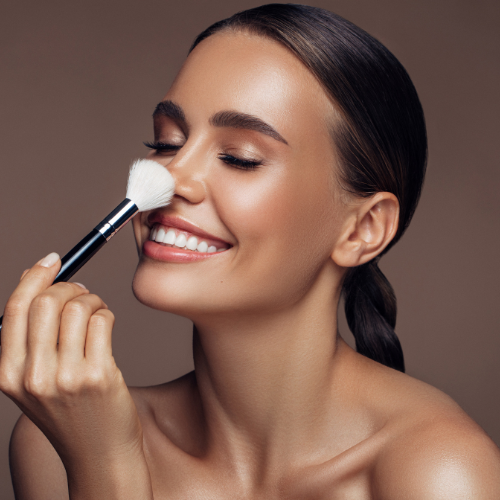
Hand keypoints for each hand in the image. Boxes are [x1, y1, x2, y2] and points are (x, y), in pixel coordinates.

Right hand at [0, 253, 151, 498]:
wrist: (99, 452)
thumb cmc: (71, 409)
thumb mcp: (36, 379)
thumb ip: (32, 336)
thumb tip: (40, 280)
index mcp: (7, 373)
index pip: (15, 309)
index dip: (35, 277)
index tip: (52, 260)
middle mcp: (31, 376)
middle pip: (47, 302)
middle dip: (69, 287)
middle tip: (82, 293)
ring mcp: (65, 378)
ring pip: (78, 307)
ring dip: (92, 300)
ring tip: (97, 311)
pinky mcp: (98, 377)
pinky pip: (102, 321)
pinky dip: (106, 314)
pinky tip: (106, 325)